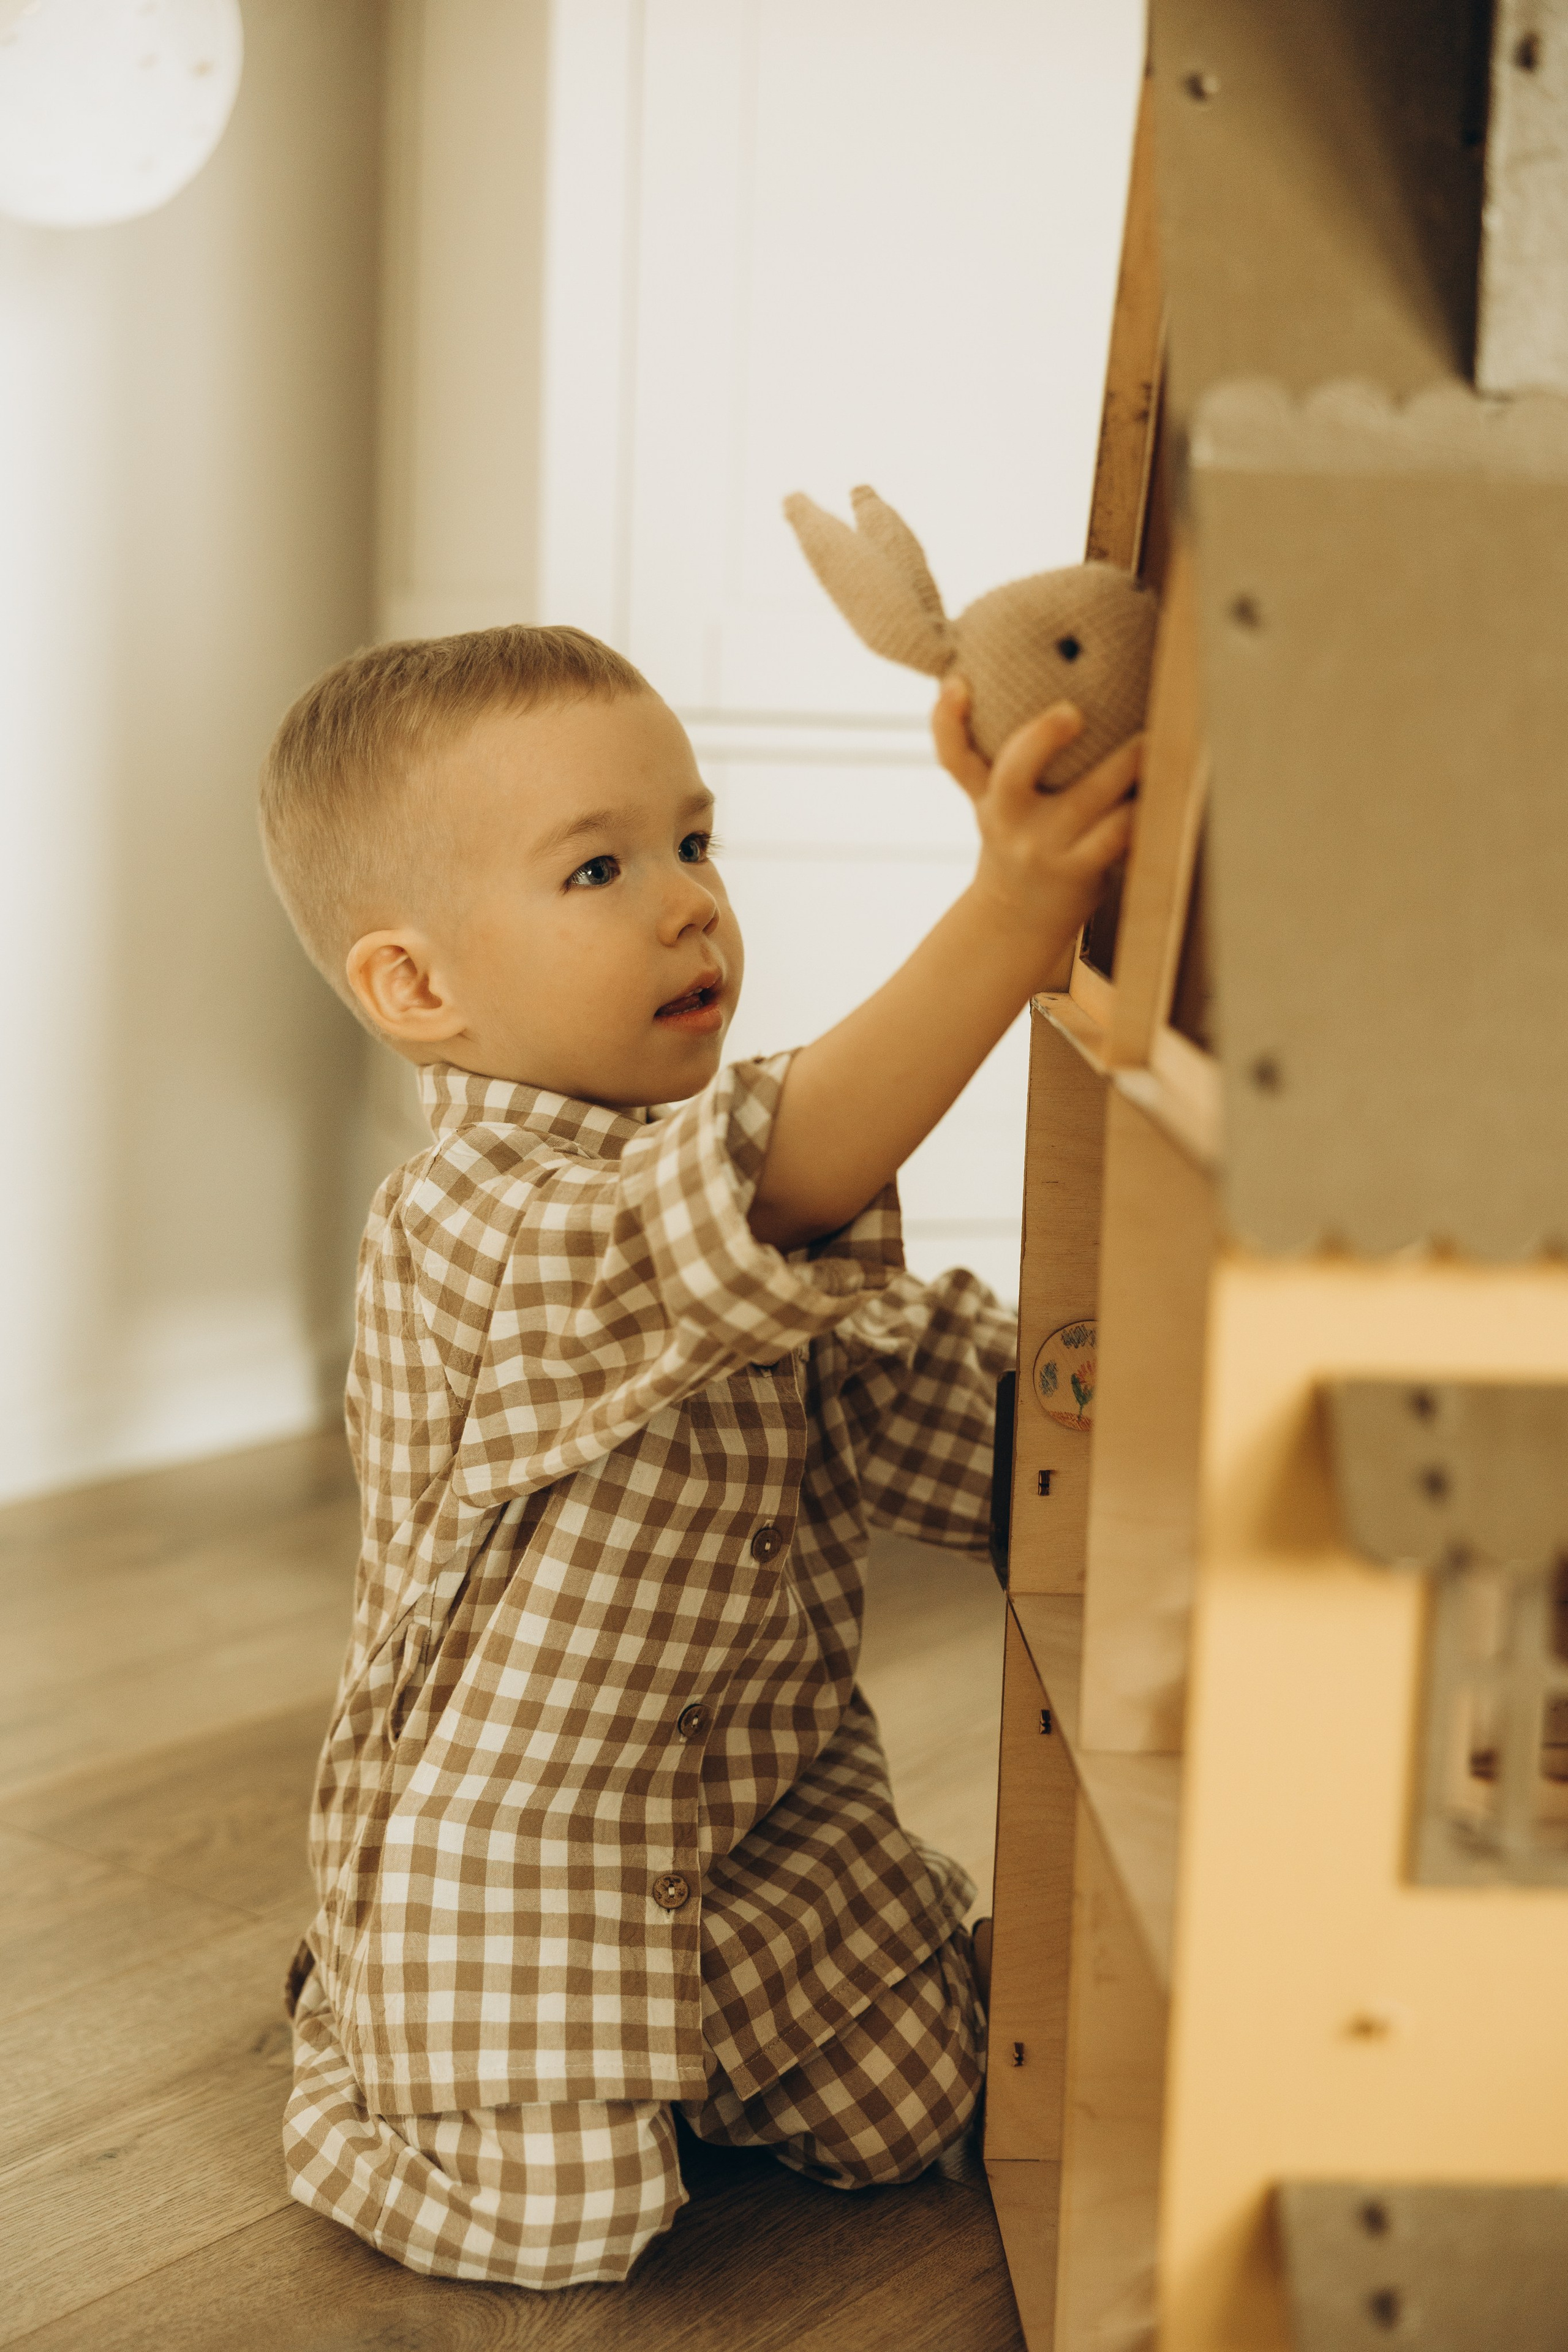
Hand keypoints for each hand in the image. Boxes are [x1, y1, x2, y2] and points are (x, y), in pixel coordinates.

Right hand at [932, 676, 1140, 972]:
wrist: (1018, 919)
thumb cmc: (1017, 841)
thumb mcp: (993, 802)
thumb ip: (995, 753)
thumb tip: (998, 683)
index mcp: (985, 795)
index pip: (953, 755)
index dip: (947, 719)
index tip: (960, 682)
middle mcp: (1007, 819)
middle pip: (1013, 772)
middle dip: (1043, 736)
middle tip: (1076, 709)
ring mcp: (1044, 846)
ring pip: (1088, 798)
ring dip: (1126, 765)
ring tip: (1156, 737)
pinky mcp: (1081, 869)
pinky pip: (1120, 833)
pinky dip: (1146, 808)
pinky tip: (1174, 787)